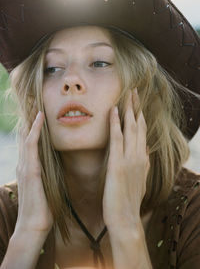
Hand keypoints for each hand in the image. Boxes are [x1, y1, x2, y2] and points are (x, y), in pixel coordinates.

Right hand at [15, 110, 52, 234]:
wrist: (34, 226)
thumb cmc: (42, 208)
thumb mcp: (45, 187)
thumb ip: (47, 174)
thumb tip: (55, 165)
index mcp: (29, 168)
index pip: (30, 142)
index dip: (33, 126)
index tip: (39, 111)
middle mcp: (24, 164)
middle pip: (25, 135)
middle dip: (29, 118)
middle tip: (33, 100)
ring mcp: (25, 166)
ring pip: (26, 136)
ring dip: (30, 119)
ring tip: (34, 102)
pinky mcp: (30, 170)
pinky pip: (31, 145)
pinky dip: (34, 130)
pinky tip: (39, 118)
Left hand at [102, 89, 149, 229]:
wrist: (125, 218)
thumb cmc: (128, 199)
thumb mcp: (140, 178)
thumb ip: (143, 162)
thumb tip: (145, 149)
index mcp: (142, 158)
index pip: (142, 132)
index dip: (140, 115)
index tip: (137, 103)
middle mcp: (138, 155)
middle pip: (138, 125)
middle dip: (136, 106)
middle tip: (134, 90)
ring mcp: (129, 158)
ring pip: (130, 128)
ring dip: (128, 109)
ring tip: (127, 93)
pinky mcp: (117, 164)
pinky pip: (117, 138)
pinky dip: (115, 122)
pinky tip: (113, 110)